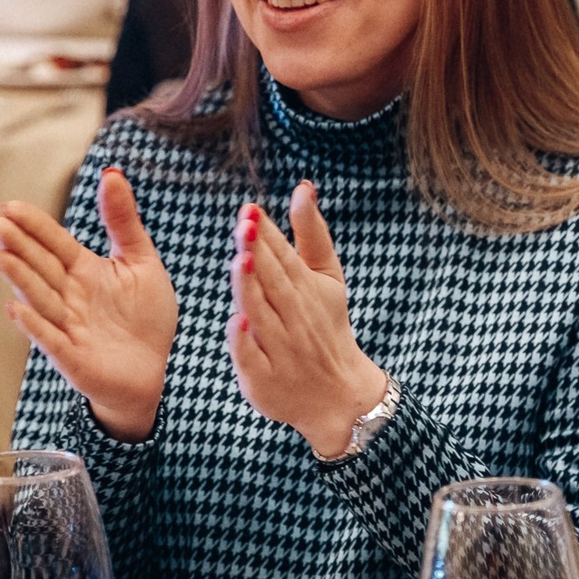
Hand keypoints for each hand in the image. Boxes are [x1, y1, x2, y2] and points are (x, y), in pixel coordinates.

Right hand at [0, 168, 179, 439]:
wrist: (151, 370)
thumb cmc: (144, 317)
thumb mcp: (141, 262)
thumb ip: (123, 221)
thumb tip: (112, 173)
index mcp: (85, 270)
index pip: (54, 243)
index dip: (34, 226)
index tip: (10, 206)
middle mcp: (70, 295)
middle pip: (41, 266)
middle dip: (19, 246)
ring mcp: (67, 325)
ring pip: (40, 297)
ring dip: (19, 278)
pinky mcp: (71, 356)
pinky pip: (50, 338)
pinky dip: (34, 324)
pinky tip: (16, 307)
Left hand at [230, 181, 389, 458]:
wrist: (340, 393)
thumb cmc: (326, 324)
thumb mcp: (328, 278)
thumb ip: (312, 234)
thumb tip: (303, 186)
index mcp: (308, 290)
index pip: (285, 258)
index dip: (268, 235)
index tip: (252, 210)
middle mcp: (295, 318)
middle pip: (274, 282)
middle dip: (260, 253)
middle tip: (246, 223)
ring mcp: (280, 350)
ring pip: (262, 315)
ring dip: (252, 288)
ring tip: (242, 259)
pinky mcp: (264, 380)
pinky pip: (253, 359)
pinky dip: (245, 342)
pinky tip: (238, 321)